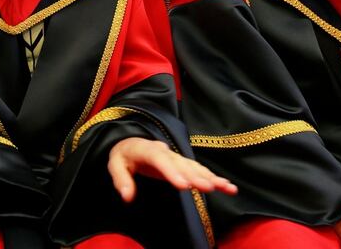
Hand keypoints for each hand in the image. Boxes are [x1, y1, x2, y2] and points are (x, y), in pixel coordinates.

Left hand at [107, 137, 236, 201]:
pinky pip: (198, 170)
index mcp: (147, 149)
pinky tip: (226, 186)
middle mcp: (165, 151)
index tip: (184, 186)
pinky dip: (213, 177)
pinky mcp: (182, 163)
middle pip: (182, 164)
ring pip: (194, 167)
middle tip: (210, 187)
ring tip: (226, 187)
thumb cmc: (123, 156)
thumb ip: (121, 180)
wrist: (131, 143)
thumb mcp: (114, 165)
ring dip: (211, 177)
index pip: (160, 159)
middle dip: (196, 176)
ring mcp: (175, 156)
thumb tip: (127, 196)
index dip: (172, 172)